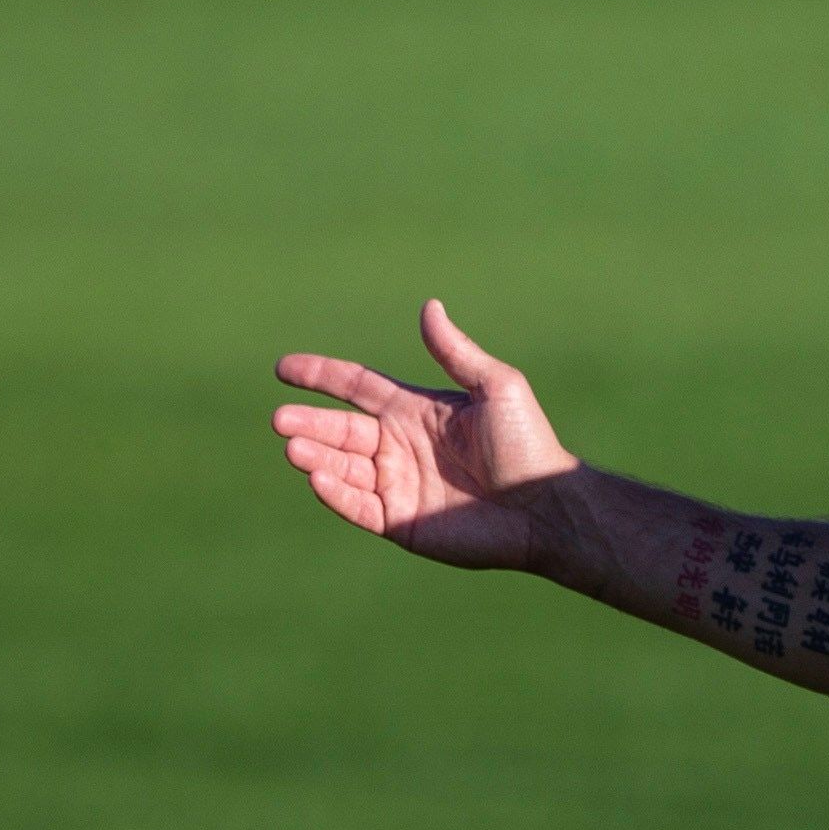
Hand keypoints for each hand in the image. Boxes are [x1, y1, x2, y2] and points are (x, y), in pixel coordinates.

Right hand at [271, 300, 577, 570]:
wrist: (548, 507)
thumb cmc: (528, 445)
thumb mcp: (496, 387)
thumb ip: (455, 353)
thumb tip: (430, 307)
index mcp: (415, 411)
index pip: (356, 388)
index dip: (320, 376)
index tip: (284, 369)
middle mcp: (400, 447)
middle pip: (340, 429)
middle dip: (308, 423)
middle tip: (281, 419)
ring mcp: (399, 485)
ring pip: (342, 466)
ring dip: (315, 456)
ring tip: (294, 447)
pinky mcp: (402, 522)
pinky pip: (357, 506)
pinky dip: (334, 493)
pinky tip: (317, 477)